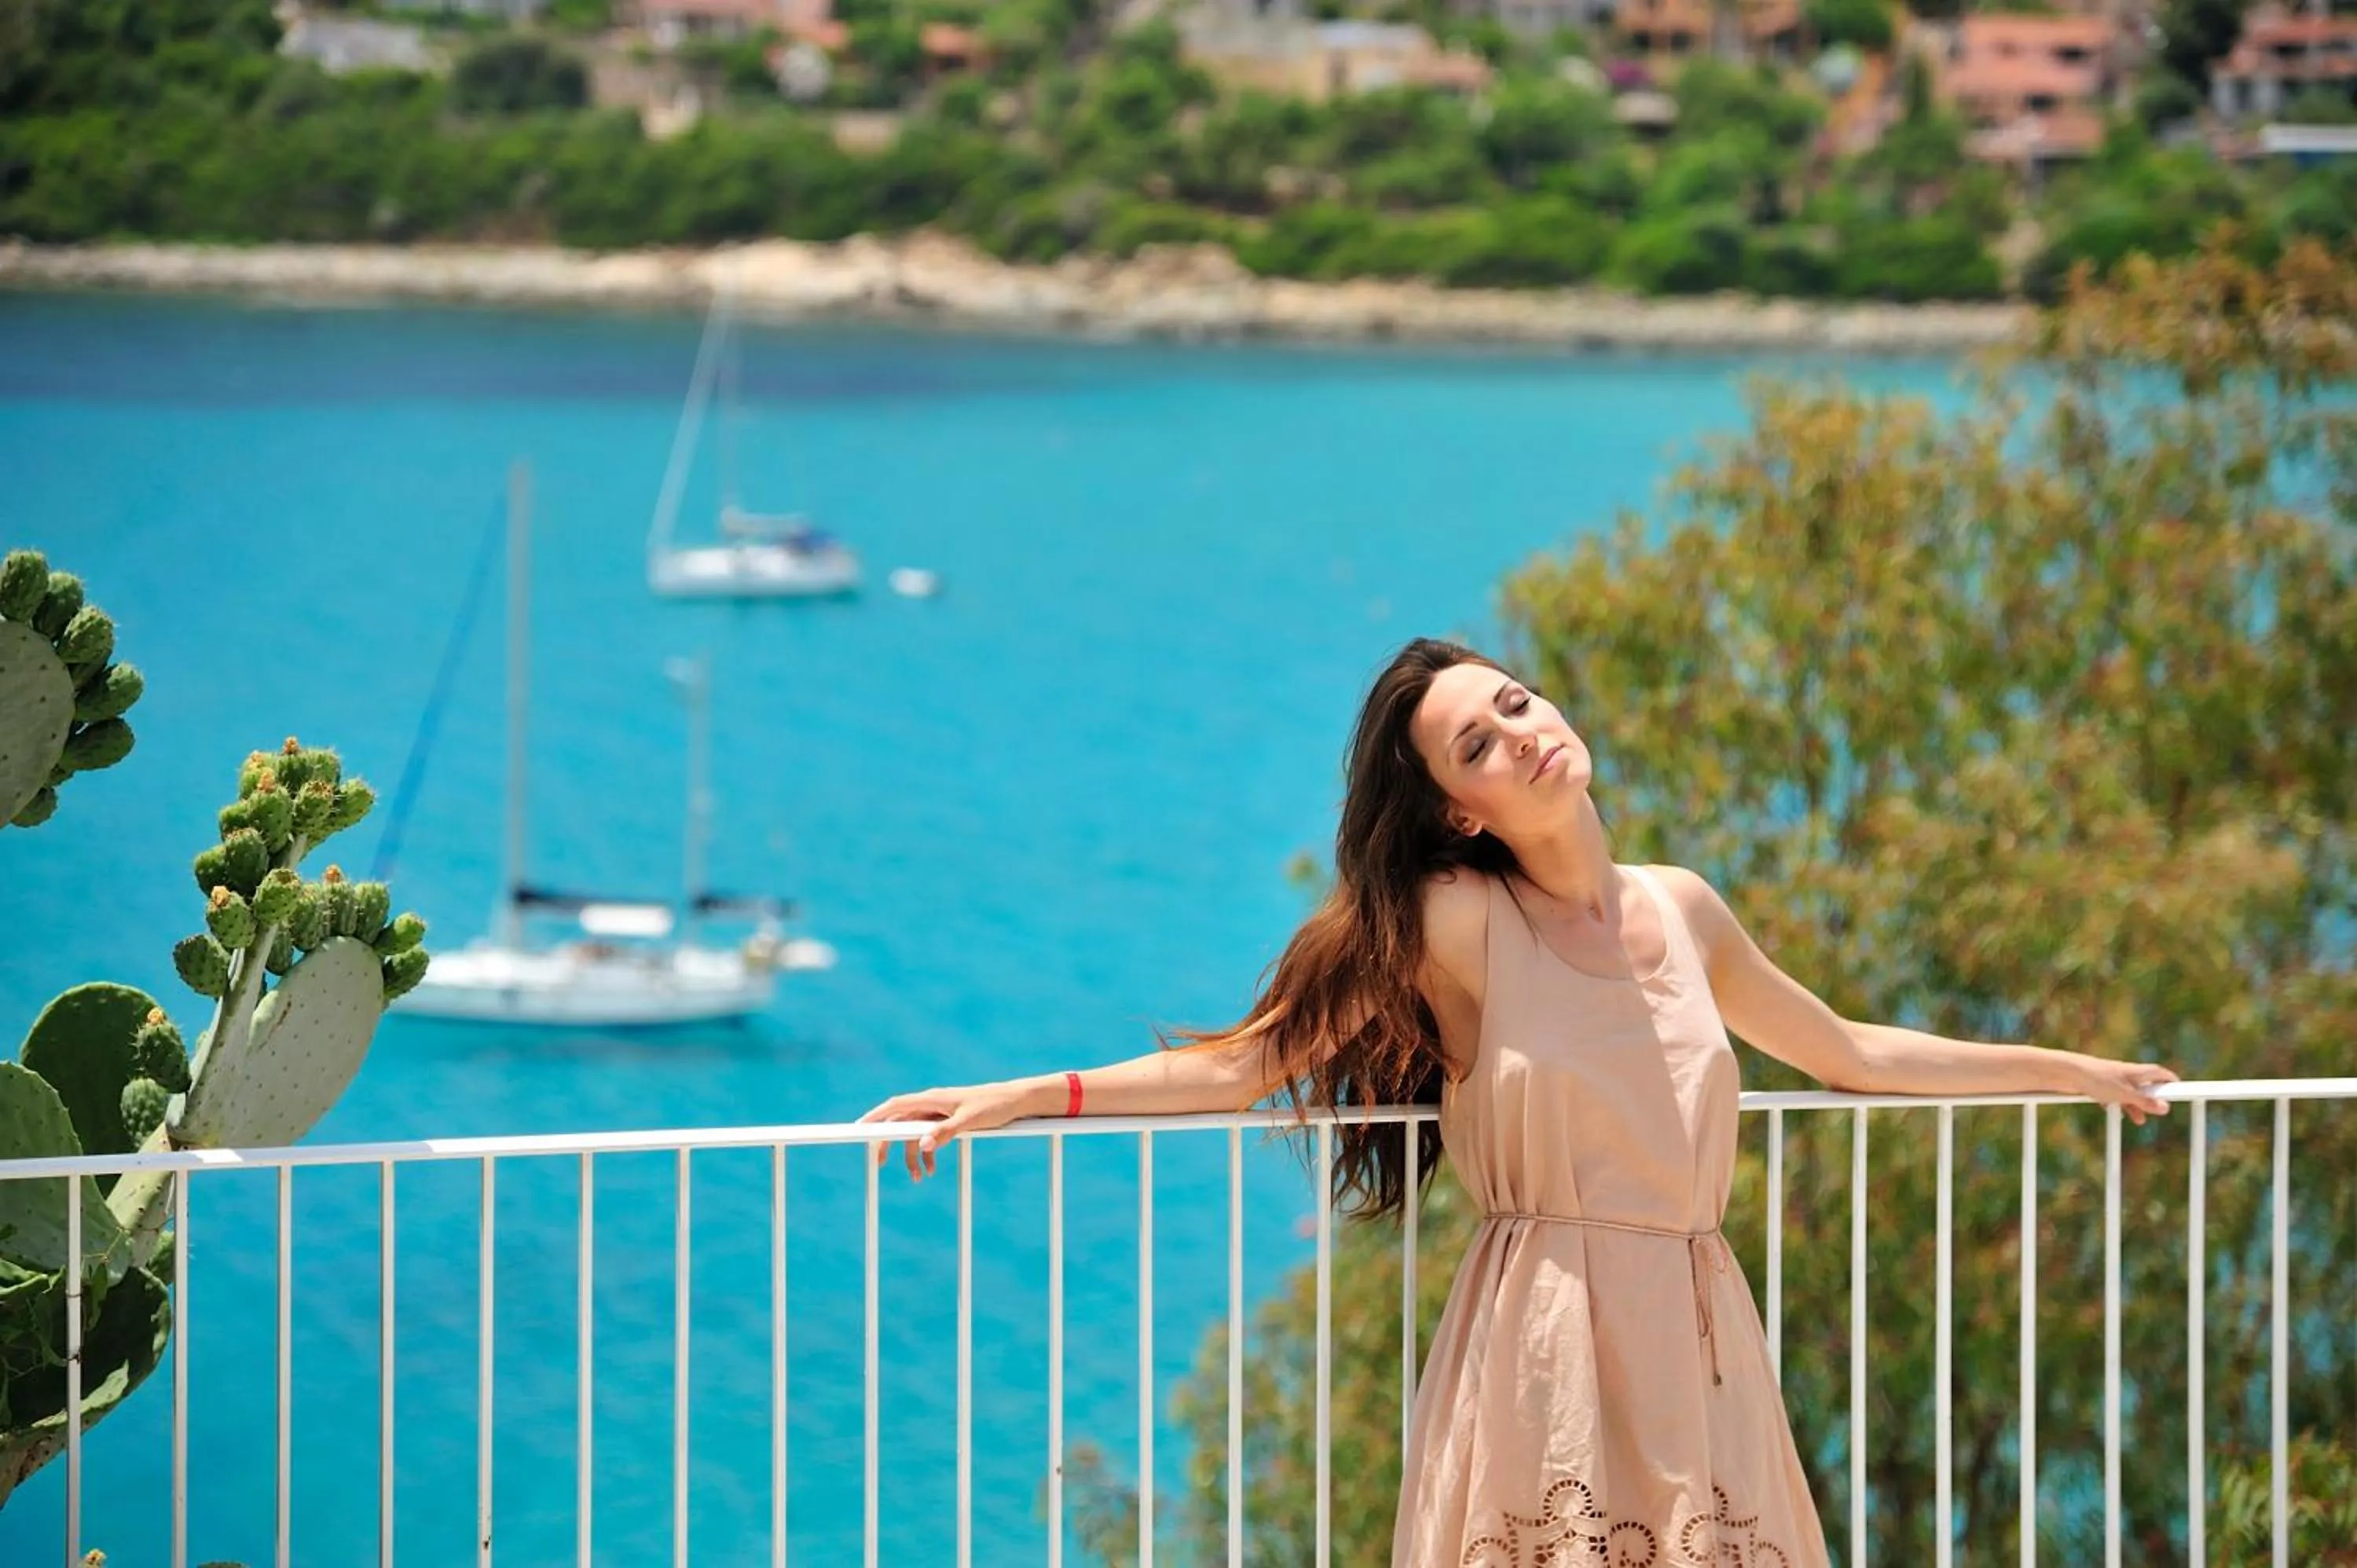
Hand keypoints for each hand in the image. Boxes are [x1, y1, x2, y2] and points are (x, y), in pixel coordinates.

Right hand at [856, 1078, 1044, 1180]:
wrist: (1015, 1102)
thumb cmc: (994, 1106)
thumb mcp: (970, 1121)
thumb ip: (945, 1132)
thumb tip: (923, 1144)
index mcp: (932, 1099)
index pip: (895, 1105)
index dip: (875, 1116)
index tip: (858, 1128)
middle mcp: (932, 1104)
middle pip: (900, 1122)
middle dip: (888, 1143)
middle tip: (880, 1163)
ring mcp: (939, 1113)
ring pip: (915, 1134)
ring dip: (913, 1156)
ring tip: (919, 1179)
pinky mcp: (948, 1121)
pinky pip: (929, 1138)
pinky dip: (928, 1154)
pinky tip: (933, 1170)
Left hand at [2067, 1055, 2178, 1125]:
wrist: (2066, 1072)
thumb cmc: (2097, 1079)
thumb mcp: (2124, 1094)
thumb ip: (2144, 1101)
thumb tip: (2165, 1108)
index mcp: (2135, 1071)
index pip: (2159, 1073)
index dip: (2169, 1079)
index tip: (2180, 1087)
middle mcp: (2125, 1073)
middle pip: (2144, 1085)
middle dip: (2152, 1099)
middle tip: (2159, 1110)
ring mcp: (2111, 1079)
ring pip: (2128, 1093)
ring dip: (2134, 1106)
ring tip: (2139, 1120)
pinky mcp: (2097, 1085)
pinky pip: (2112, 1096)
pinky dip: (2116, 1105)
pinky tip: (2114, 1112)